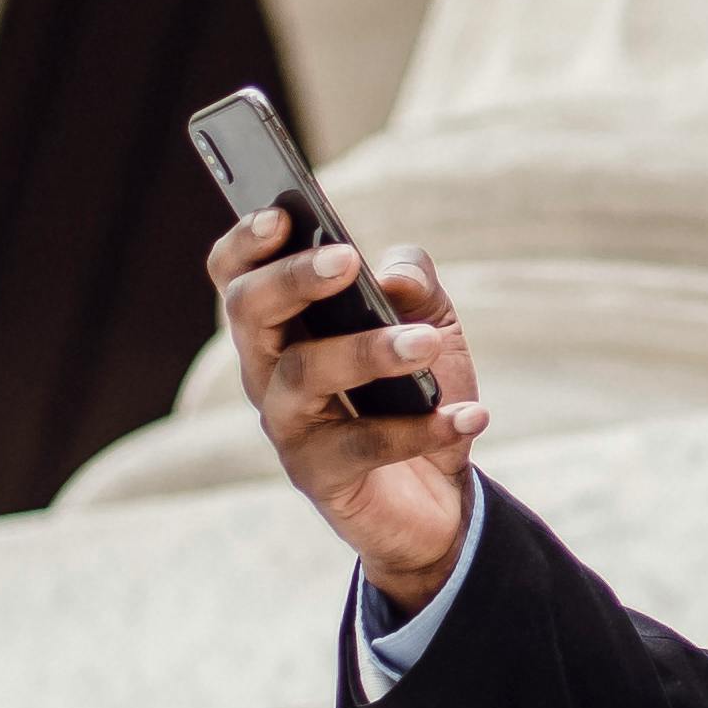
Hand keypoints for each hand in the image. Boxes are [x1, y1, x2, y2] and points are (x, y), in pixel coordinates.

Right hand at [211, 208, 489, 605]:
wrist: (442, 492)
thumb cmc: (419, 392)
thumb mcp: (430, 323)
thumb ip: (415, 286)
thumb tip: (394, 276)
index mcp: (285, 325)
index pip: (237, 275)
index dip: (245, 242)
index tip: (280, 215)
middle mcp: (270, 370)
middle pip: (249, 312)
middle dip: (292, 279)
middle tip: (348, 261)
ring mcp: (288, 426)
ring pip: (303, 374)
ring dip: (368, 351)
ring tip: (426, 343)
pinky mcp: (320, 477)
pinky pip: (361, 446)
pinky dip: (422, 429)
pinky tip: (470, 415)